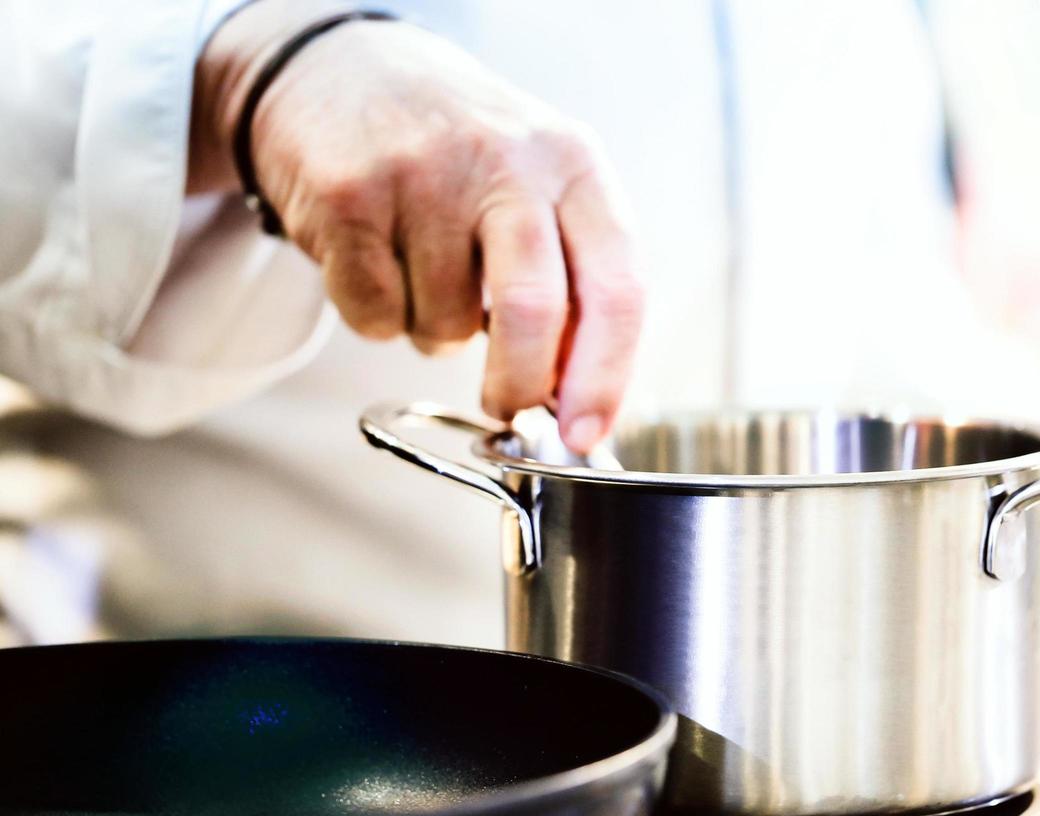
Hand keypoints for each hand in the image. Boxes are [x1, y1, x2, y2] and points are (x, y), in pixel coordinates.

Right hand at [192, 4, 642, 451]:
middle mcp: (506, 162)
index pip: (617, 286)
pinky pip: (374, 316)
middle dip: (520, 384)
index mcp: (574, 164)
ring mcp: (422, 175)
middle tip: (507, 407)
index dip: (605, 378)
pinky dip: (377, 317)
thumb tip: (582, 398)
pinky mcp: (348, 197)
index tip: (583, 435)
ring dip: (435, 332)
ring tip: (424, 270)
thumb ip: (573, 280)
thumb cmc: (458, 154)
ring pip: (443, 327)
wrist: (335, 71)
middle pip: (533, 313)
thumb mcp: (540, 188)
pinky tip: (377, 258)